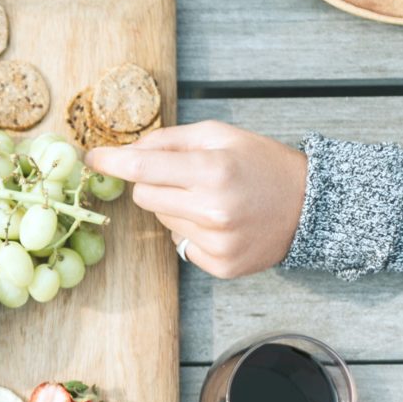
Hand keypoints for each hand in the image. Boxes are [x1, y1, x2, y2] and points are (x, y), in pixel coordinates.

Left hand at [85, 121, 307, 278]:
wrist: (310, 205)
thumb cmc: (261, 163)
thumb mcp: (220, 135)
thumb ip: (170, 141)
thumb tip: (127, 151)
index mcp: (213, 171)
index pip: (142, 169)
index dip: (111, 162)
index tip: (92, 158)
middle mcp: (213, 210)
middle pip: (144, 196)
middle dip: (153, 183)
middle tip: (185, 177)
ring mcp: (217, 242)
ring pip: (161, 220)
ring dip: (175, 207)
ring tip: (211, 199)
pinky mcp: (221, 265)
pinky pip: (180, 245)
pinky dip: (191, 232)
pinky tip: (219, 222)